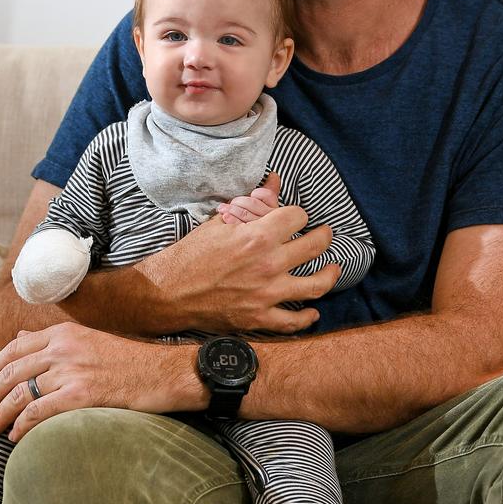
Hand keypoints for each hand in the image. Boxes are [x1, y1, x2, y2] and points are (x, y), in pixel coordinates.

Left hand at [0, 323, 192, 442]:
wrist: (166, 372)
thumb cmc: (132, 362)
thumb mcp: (90, 340)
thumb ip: (56, 341)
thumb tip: (20, 339)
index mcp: (65, 332)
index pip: (13, 349)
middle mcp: (64, 347)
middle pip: (10, 371)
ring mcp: (73, 370)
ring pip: (19, 393)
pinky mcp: (83, 394)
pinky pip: (39, 412)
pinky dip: (22, 427)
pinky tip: (16, 437)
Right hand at [144, 171, 338, 333]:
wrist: (169, 292)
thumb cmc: (192, 254)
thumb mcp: (220, 221)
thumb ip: (252, 203)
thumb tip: (275, 181)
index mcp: (257, 236)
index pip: (296, 216)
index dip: (297, 213)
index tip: (294, 216)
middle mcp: (268, 264)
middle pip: (314, 246)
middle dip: (323, 236)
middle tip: (325, 234)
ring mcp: (267, 294)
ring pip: (315, 285)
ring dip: (329, 275)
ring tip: (334, 268)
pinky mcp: (259, 318)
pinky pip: (293, 322)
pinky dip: (306, 317)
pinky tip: (313, 312)